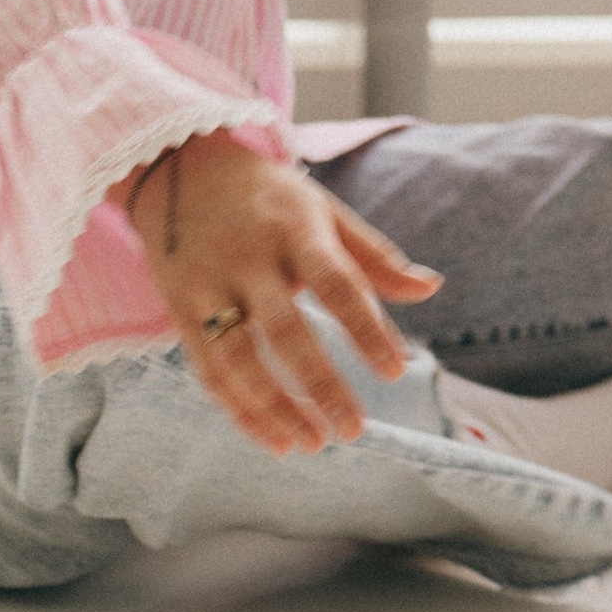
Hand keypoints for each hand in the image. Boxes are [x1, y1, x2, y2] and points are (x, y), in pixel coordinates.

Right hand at [121, 130, 441, 455]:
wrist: (183, 168)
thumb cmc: (272, 199)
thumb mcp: (325, 212)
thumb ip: (374, 257)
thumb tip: (432, 289)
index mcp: (295, 229)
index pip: (338, 283)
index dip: (367, 329)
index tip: (398, 371)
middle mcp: (249, 258)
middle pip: (286, 330)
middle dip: (320, 384)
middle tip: (354, 429)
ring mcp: (209, 285)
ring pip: (239, 360)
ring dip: (275, 409)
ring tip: (314, 444)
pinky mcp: (179, 309)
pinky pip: (209, 370)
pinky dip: (240, 410)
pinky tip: (274, 438)